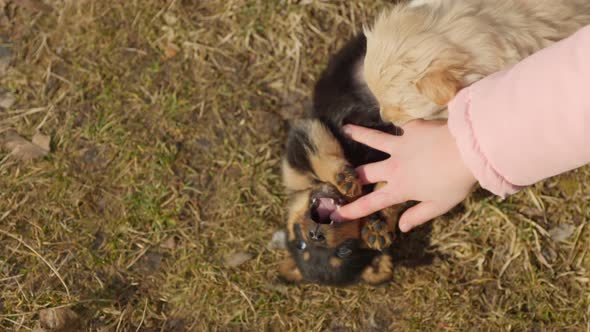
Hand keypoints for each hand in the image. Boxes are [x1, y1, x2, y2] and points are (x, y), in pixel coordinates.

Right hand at [331, 120, 476, 231]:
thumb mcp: (439, 205)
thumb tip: (402, 228)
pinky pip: (402, 129)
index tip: (336, 214)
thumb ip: (418, 216)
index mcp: (400, 188)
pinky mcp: (411, 129)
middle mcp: (394, 166)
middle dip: (351, 176)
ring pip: (373, 140)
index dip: (352, 210)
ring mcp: (400, 145)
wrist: (467, 149)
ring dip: (358, 134)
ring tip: (346, 129)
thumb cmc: (455, 182)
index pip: (371, 202)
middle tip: (339, 176)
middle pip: (366, 172)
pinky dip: (402, 130)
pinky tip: (404, 126)